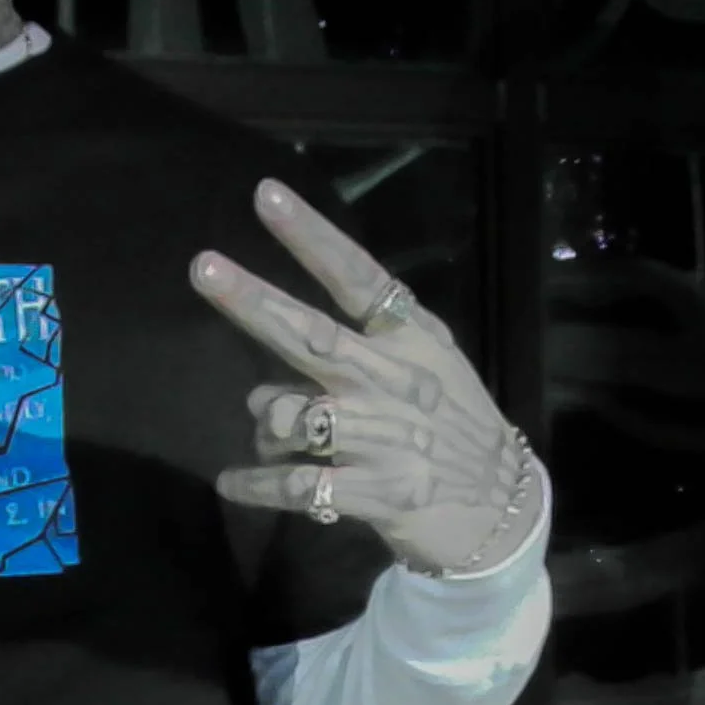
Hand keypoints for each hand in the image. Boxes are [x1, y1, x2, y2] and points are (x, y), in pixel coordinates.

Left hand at [190, 180, 538, 572]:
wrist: (502, 509)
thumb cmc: (451, 427)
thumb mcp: (424, 371)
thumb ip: (347, 364)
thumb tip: (262, 386)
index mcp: (409, 338)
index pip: (356, 275)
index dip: (311, 236)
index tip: (266, 195)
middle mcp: (393, 379)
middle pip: (312, 334)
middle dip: (254, 300)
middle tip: (202, 267)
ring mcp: (386, 436)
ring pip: (291, 415)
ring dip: (264, 427)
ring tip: (269, 442)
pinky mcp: (378, 490)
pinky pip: (297, 483)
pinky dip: (256, 484)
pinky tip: (233, 483)